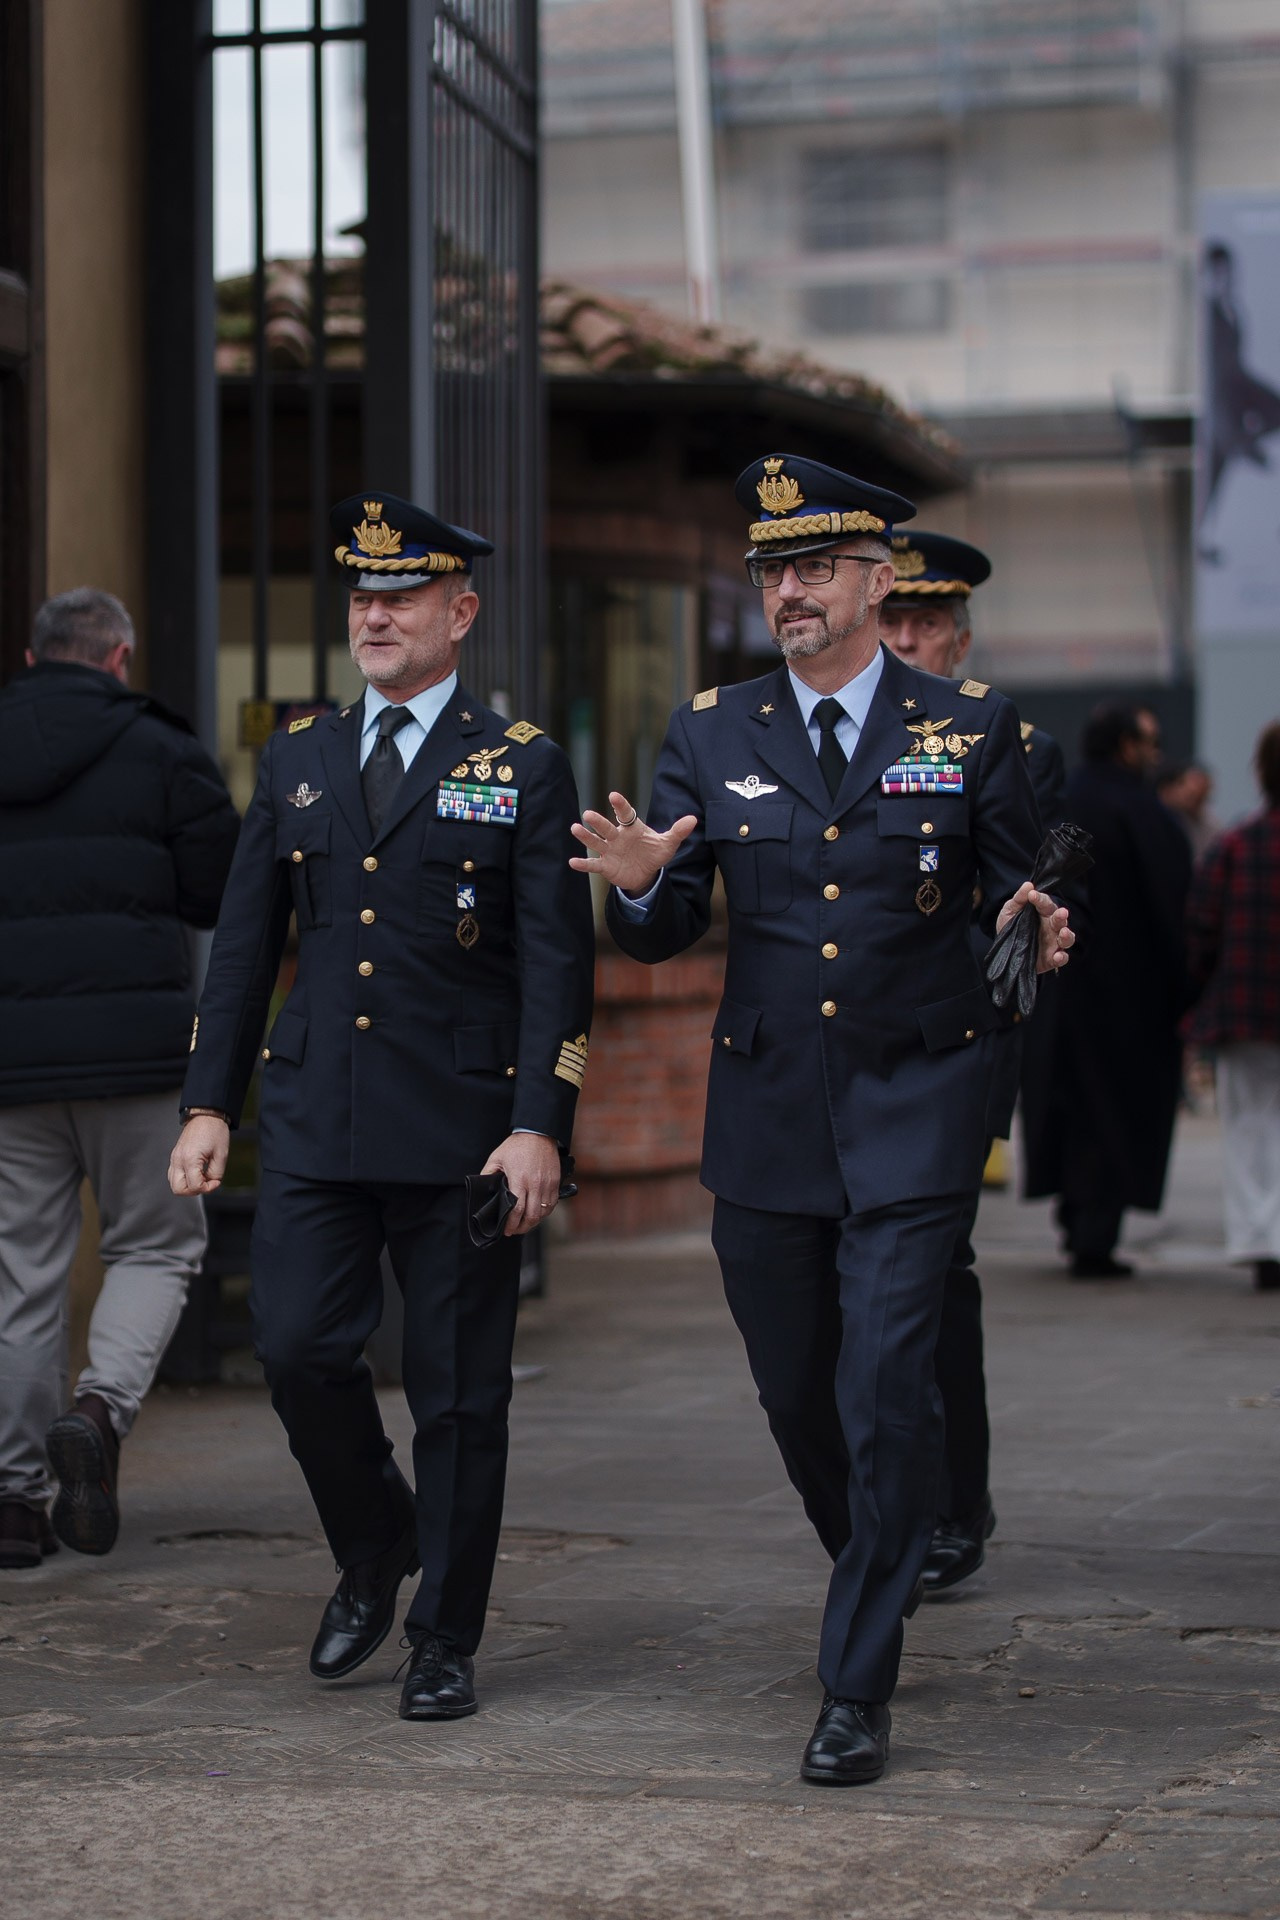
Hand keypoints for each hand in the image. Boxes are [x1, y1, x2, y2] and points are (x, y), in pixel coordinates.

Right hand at [168, 1116, 230, 1195]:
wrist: (206, 1116)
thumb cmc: (214, 1131)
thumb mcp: (221, 1155)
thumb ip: (216, 1174)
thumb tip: (210, 1183)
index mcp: (190, 1159)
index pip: (194, 1186)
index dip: (208, 1188)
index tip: (216, 1181)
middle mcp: (178, 1160)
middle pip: (179, 1189)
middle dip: (194, 1191)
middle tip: (206, 1183)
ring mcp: (174, 1158)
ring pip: (174, 1184)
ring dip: (188, 1186)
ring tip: (201, 1178)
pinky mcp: (175, 1157)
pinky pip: (174, 1175)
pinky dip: (183, 1179)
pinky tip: (195, 1174)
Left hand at [480, 1132, 561, 1236]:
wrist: (538, 1134)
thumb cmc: (517, 1145)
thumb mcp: (497, 1158)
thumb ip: (487, 1174)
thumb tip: (483, 1189)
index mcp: (519, 1179)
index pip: (517, 1209)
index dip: (511, 1223)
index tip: (507, 1230)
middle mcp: (535, 1184)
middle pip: (532, 1215)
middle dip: (523, 1227)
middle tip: (515, 1230)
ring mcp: (548, 1184)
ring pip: (544, 1212)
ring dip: (534, 1221)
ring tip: (525, 1223)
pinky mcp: (555, 1182)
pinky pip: (552, 1204)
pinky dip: (545, 1212)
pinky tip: (537, 1213)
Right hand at [569, 791, 697, 895]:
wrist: (645, 874)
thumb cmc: (653, 853)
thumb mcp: (667, 844)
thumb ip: (677, 831)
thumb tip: (693, 819)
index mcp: (632, 828)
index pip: (625, 813)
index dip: (620, 805)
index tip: (613, 796)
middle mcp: (617, 836)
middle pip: (606, 827)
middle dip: (598, 822)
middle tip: (588, 814)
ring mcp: (610, 850)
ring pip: (596, 842)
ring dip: (586, 836)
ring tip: (575, 828)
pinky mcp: (606, 865)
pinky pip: (593, 864)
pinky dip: (583, 863)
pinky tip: (573, 862)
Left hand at [997, 883, 1074, 973]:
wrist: (1005, 953)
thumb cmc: (1010, 928)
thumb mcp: (1009, 911)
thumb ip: (1018, 899)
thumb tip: (1028, 885)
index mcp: (1042, 913)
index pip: (1045, 903)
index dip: (1040, 899)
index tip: (1032, 895)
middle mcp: (1051, 927)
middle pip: (1061, 920)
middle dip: (1061, 916)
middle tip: (1061, 912)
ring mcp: (1053, 943)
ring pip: (1067, 938)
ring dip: (1067, 935)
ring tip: (1063, 932)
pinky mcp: (1052, 959)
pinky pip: (1062, 958)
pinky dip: (1061, 957)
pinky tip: (1057, 956)